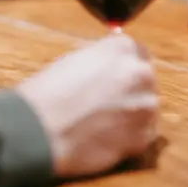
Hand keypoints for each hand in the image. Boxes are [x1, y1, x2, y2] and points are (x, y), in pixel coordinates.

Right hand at [16, 34, 158, 178]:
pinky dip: (130, 137)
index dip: (126, 68)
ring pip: (147, 107)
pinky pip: (144, 134)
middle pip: (145, 80)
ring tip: (103, 124)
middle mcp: (141, 72)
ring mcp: (146, 105)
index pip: (138, 53)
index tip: (117, 79)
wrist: (40, 130)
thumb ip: (103, 61)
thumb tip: (112, 69)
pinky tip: (106, 138)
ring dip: (132, 114)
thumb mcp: (75, 60)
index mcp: (123, 48)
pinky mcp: (144, 135)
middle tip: (108, 104)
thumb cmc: (48, 94)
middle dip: (131, 90)